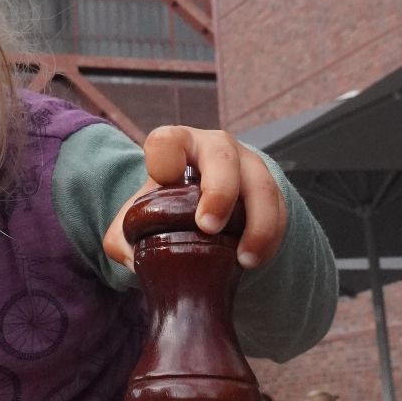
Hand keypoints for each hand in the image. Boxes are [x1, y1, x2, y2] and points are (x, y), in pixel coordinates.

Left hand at [103, 125, 286, 273]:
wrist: (202, 204)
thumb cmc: (165, 206)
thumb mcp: (137, 217)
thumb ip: (121, 237)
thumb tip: (133, 259)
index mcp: (176, 146)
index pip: (166, 140)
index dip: (165, 156)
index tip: (166, 179)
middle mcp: (215, 148)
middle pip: (223, 158)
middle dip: (219, 192)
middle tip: (208, 228)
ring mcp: (247, 166)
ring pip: (262, 185)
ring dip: (257, 223)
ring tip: (244, 260)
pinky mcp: (271, 189)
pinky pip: (280, 209)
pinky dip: (271, 237)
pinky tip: (255, 259)